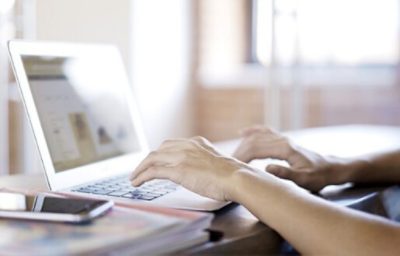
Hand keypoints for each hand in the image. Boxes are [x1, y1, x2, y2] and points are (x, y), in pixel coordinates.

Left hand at [130, 137, 250, 200]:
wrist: (237, 178)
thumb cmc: (231, 175)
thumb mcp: (214, 161)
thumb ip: (203, 162)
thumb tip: (197, 172)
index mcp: (196, 142)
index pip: (171, 144)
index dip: (160, 153)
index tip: (154, 160)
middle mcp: (187, 146)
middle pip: (159, 149)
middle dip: (148, 160)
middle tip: (141, 170)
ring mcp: (182, 157)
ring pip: (152, 158)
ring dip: (140, 168)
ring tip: (134, 178)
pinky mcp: (178, 170)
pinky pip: (153, 171)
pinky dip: (142, 176)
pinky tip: (137, 182)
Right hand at [233, 126, 332, 191]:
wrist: (330, 168)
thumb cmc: (318, 176)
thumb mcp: (305, 180)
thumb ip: (286, 174)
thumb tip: (266, 167)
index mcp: (285, 148)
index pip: (257, 149)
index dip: (243, 157)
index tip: (233, 167)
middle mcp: (282, 140)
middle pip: (254, 141)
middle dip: (240, 151)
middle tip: (229, 164)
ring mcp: (282, 138)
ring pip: (257, 137)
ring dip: (243, 145)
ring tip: (233, 156)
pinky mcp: (282, 140)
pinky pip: (264, 132)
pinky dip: (252, 131)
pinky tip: (242, 133)